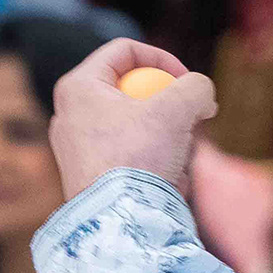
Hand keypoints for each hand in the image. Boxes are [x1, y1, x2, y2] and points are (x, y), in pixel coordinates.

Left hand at [49, 39, 216, 202]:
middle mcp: (71, 114)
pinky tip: (166, 185)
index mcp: (78, 87)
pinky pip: (133, 158)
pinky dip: (157, 166)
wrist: (118, 222)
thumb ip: (196, 86)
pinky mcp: (92, 176)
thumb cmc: (137, 157)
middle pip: (133, 91)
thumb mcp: (177, 107)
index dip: (164, 59)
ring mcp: (78, 148)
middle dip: (171, 107)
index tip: (187, 83)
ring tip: (177, 161)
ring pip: (139, 127)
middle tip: (192, 122)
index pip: (125, 50)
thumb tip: (201, 97)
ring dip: (170, 141)